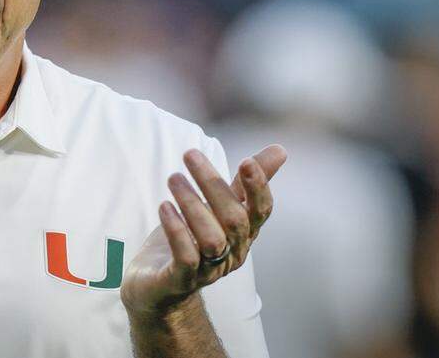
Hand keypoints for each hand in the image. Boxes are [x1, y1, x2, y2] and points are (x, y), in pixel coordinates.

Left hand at [121, 144, 287, 316]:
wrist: (157, 288)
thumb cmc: (190, 240)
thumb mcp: (217, 209)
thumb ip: (244, 183)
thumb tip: (281, 150)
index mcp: (244, 234)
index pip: (261, 211)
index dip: (258, 188)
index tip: (246, 160)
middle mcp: (232, 252)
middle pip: (234, 219)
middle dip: (213, 184)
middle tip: (189, 154)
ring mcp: (208, 269)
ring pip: (211, 239)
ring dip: (192, 204)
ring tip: (174, 177)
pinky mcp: (181, 280)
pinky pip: (186, 257)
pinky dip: (177, 231)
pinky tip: (164, 206)